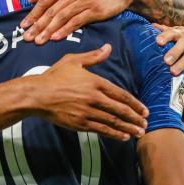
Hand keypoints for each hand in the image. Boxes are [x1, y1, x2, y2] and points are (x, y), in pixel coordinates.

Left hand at [20, 0, 134, 43]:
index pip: (44, 0)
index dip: (33, 14)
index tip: (23, 26)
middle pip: (51, 10)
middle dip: (37, 25)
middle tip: (26, 38)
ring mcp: (83, 1)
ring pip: (62, 17)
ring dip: (48, 30)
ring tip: (38, 41)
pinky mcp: (94, 11)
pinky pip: (76, 21)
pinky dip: (65, 30)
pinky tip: (56, 38)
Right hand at [32, 44, 147, 139]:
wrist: (37, 95)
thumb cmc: (54, 76)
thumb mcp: (73, 61)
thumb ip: (93, 57)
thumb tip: (108, 48)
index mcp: (95, 82)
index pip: (121, 94)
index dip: (135, 103)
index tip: (144, 110)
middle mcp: (94, 98)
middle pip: (121, 109)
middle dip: (135, 117)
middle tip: (145, 123)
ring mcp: (88, 112)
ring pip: (113, 121)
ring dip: (128, 128)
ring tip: (139, 132)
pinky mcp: (80, 123)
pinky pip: (101, 129)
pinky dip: (114, 133)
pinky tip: (123, 136)